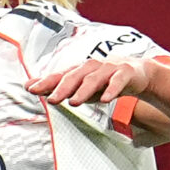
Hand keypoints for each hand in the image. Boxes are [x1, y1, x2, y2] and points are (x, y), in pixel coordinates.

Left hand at [27, 56, 156, 110]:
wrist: (139, 74)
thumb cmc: (105, 81)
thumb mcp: (82, 86)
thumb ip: (59, 86)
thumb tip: (30, 86)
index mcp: (80, 70)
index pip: (60, 76)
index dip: (46, 81)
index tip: (30, 89)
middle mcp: (92, 67)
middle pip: (75, 76)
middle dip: (62, 87)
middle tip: (52, 99)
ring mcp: (110, 68)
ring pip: (94, 78)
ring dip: (84, 90)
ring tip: (75, 103)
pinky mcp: (126, 73)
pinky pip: (118, 81)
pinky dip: (112, 89)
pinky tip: (105, 100)